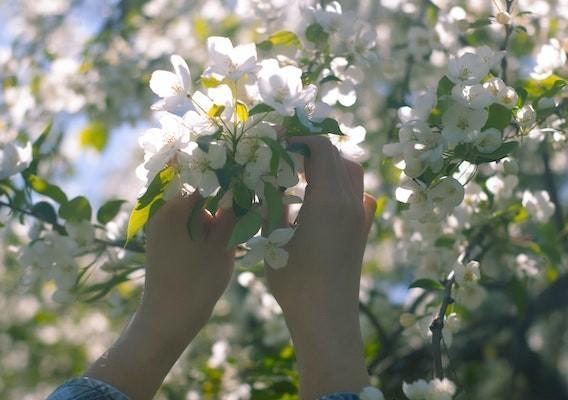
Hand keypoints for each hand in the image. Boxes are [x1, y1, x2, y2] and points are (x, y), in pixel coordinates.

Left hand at [85, 192, 234, 399]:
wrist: (168, 320)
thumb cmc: (197, 281)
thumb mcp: (222, 245)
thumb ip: (232, 213)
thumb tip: (243, 187)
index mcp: (172, 208)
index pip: (206, 182)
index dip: (231, 187)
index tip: (251, 196)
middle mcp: (162, 213)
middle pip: (202, 197)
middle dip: (225, 207)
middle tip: (245, 223)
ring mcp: (162, 230)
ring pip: (198, 215)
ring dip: (218, 224)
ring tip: (234, 242)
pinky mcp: (166, 244)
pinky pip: (191, 230)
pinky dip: (207, 236)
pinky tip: (224, 250)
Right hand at [265, 136, 376, 399]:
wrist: (326, 316)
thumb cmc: (295, 281)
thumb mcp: (274, 238)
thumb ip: (273, 202)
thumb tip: (268, 178)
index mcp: (328, 200)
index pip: (321, 149)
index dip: (299, 138)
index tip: (278, 141)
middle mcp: (350, 202)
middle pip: (338, 156)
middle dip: (313, 149)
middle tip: (286, 155)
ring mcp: (361, 216)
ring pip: (351, 173)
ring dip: (329, 165)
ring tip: (302, 173)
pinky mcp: (363, 230)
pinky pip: (359, 193)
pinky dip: (342, 184)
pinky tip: (321, 199)